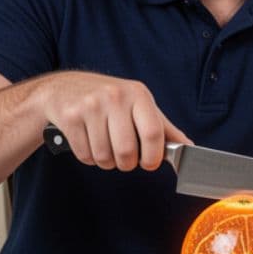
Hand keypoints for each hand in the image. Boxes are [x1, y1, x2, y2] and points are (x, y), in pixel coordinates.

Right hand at [42, 71, 191, 171]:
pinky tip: (88, 141)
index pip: (153, 133)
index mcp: (138, 94)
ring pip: (105, 157)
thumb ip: (164, 128)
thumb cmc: (108, 100)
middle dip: (126, 163)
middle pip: (127, 152)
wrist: (63, 89)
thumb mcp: (139, 106)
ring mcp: (91, 106)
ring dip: (106, 161)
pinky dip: (88, 157)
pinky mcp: (70, 117)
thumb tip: (189, 148)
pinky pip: (85, 156)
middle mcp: (115, 96)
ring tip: (104, 145)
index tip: (149, 163)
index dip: (153, 157)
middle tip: (123, 156)